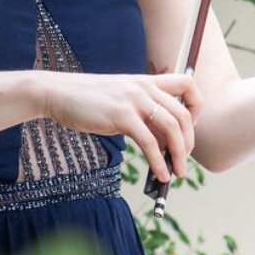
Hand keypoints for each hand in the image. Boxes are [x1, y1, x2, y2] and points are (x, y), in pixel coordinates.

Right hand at [37, 72, 202, 182]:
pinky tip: (160, 173)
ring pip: (172, 128)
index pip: (188, 84)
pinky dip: (159, 161)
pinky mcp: (121, 116)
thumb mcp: (121, 99)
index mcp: (146, 81)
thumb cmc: (88, 99)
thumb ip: (143, 114)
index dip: (196, 106)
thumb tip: (164, 142)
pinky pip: (149, 142)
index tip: (190, 126)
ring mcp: (133, 100)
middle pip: (183, 114)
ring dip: (180, 154)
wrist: (59, 93)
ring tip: (178, 172)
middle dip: (189, 141)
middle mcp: (144, 87)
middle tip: (184, 159)